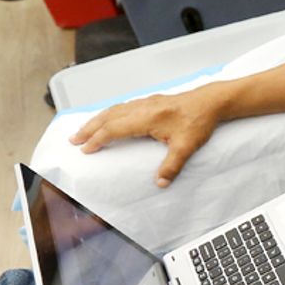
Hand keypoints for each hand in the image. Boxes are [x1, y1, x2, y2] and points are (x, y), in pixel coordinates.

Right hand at [69, 89, 219, 186]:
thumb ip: (172, 166)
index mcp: (146, 117)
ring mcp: (147, 102)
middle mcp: (143, 107)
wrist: (211, 102)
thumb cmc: (199, 121)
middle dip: (89, 128)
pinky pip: (124, 106)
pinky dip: (111, 113)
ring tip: (85, 129)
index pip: (114, 129)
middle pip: (109, 116)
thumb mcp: (186, 147)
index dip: (98, 139)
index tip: (85, 149)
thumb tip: (160, 183)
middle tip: (73, 139)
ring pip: (115, 109)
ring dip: (98, 119)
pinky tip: (110, 118)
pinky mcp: (152, 101)